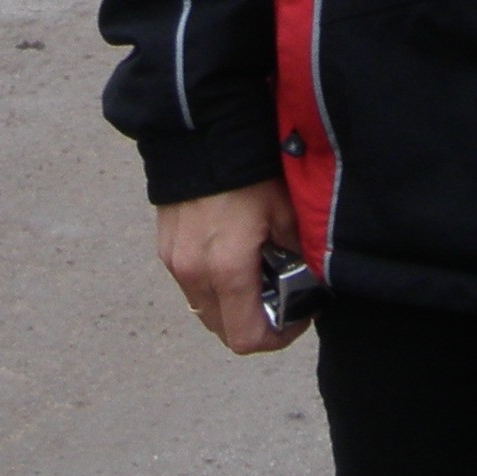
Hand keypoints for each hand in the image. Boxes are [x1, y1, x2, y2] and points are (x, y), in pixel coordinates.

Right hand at [155, 178, 301, 354]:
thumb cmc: (249, 174)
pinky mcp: (166, 251)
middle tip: (280, 297)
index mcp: (227, 269)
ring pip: (206, 310)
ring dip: (233, 305)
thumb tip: (310, 282)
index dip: (277, 338)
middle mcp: (195, 274)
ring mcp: (176, 264)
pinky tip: (233, 257)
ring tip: (257, 275)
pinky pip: (192, 286)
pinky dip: (214, 285)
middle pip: (224, 330)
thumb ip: (298, 256)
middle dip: (254, 323)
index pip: (247, 338)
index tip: (296, 317)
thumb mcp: (287, 213)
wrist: (201, 137)